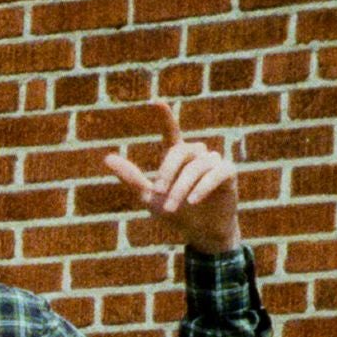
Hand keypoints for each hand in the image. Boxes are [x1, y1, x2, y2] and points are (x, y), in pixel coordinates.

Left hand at [98, 91, 243, 253]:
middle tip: (159, 193)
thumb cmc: (177, 214)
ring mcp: (214, 162)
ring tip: (174, 207)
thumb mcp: (149, 198)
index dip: (165, 117)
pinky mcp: (229, 173)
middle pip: (181, 150)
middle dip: (168, 171)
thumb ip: (132, 178)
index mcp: (177, 157)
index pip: (171, 132)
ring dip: (182, 187)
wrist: (201, 234)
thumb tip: (107, 158)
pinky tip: (193, 201)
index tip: (155, 102)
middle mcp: (196, 155)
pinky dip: (204, 186)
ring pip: (197, 166)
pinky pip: (217, 172)